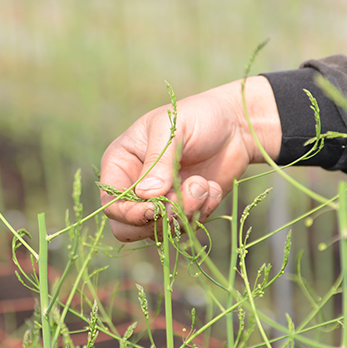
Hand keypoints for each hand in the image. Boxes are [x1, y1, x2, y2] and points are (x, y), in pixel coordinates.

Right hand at [99, 76, 281, 241]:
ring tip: (203, 185)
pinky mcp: (184, 210)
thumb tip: (146, 195)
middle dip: (158, 220)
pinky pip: (185, 228)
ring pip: (159, 230)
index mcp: (121, 164)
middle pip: (128, 228)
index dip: (129, 213)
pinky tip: (212, 188)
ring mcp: (159, 201)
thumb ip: (158, 161)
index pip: (111, 204)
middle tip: (185, 198)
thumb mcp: (171, 129)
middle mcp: (135, 187)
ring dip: (185, 212)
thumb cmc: (197, 116)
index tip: (155, 208)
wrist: (235, 125)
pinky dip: (202, 212)